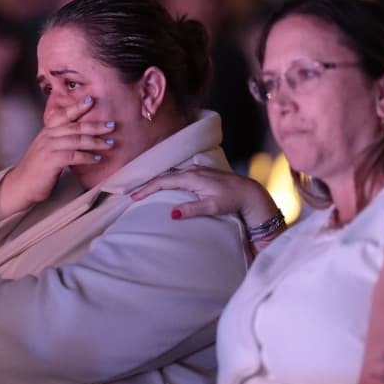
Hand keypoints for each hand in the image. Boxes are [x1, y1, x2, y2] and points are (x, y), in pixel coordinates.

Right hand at [0, 96, 116, 210]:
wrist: (20, 185)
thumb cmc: (37, 169)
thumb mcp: (47, 150)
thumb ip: (59, 141)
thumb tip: (80, 137)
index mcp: (47, 131)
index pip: (62, 115)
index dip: (77, 107)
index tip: (91, 100)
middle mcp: (47, 136)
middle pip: (75, 126)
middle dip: (95, 125)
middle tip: (112, 125)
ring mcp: (48, 148)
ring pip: (76, 140)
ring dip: (95, 142)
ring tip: (109, 143)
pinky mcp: (51, 161)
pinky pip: (73, 155)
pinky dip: (87, 156)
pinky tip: (97, 159)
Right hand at [130, 166, 279, 226]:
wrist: (249, 192)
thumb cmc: (232, 200)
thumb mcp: (212, 207)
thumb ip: (192, 209)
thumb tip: (172, 214)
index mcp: (192, 177)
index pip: (163, 182)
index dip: (147, 189)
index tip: (134, 198)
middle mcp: (193, 170)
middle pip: (165, 176)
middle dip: (149, 185)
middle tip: (134, 195)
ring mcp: (198, 170)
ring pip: (172, 174)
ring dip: (158, 181)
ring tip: (147, 190)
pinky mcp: (202, 172)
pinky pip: (179, 174)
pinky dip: (169, 179)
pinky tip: (167, 185)